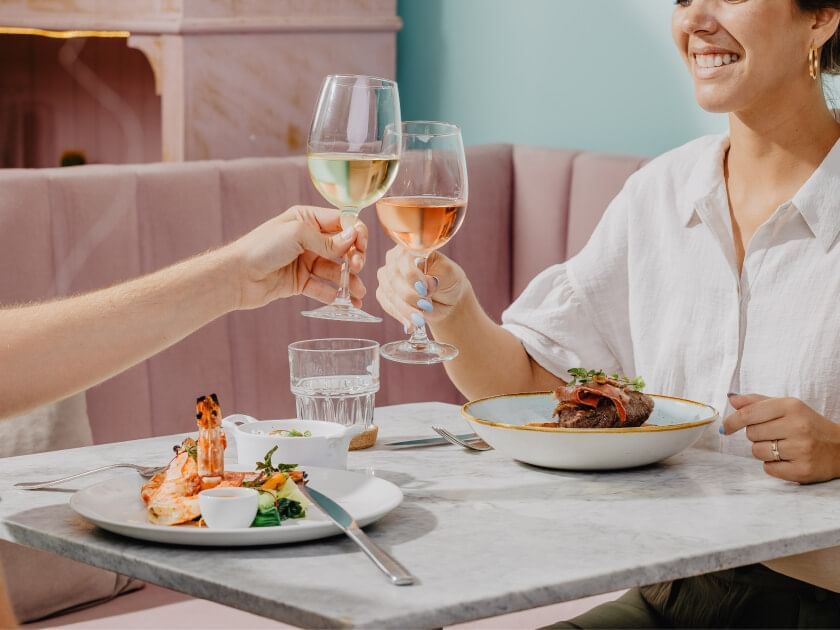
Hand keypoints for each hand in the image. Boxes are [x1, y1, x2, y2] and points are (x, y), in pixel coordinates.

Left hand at [223, 206, 367, 309]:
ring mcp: (305, 261)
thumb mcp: (297, 234)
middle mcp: (309, 239)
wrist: (236, 276)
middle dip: (354, 259)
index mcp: (308, 219)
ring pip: (335, 271)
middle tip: (356, 268)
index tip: (360, 247)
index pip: (343, 222)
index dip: (355, 234)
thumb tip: (353, 239)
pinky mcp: (300, 282)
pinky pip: (323, 288)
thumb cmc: (262, 247)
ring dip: (349, 281)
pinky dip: (336, 296)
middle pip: (343, 248)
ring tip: (359, 294)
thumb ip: (328, 239)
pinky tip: (347, 303)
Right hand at [375, 246, 468, 330]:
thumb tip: (428, 282)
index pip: (403, 258)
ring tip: (420, 320)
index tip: (425, 289)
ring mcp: (387, 276)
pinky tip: (411, 324)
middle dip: (410, 296)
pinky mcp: (384, 294)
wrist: (447, 297)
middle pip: (393, 278)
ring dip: (405, 309)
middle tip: (426, 306)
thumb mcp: (449, 273)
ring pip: (389, 294)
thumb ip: (438, 274)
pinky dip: (400, 316)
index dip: (411, 275)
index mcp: (411, 247)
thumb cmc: (448, 279)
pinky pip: (387, 305)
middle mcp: (395, 259)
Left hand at [722, 393, 839, 483]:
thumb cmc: (808, 425)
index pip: (749, 414)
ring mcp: (801, 449)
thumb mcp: (787, 407)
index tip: (726, 427)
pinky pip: (768, 469)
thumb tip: (732, 399)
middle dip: (756, 435)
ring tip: (782, 447)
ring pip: (757, 452)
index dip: (732, 421)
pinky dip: (773, 465)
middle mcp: (797, 426)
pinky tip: (787, 459)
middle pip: (751, 434)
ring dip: (764, 451)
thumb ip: (758, 402)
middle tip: (773, 434)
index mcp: (791, 407)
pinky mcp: (802, 470)